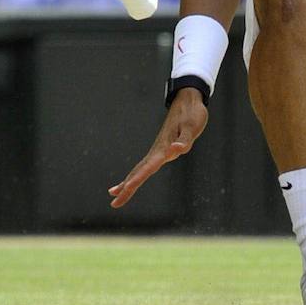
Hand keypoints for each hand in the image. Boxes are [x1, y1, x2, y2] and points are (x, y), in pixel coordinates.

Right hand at [107, 87, 207, 208]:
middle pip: (139, 172)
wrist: (187, 101)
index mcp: (163, 149)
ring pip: (139, 169)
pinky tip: (131, 180)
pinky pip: (146, 166)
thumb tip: (175, 151)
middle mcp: (157, 151)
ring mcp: (158, 150)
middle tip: (114, 203)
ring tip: (114, 194)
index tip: (125, 190)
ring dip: (127, 182)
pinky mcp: (161, 149)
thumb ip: (183, 141)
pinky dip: (137, 174)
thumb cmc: (191, 114)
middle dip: (126, 188)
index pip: (148, 168)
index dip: (136, 180)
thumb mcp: (191, 128)